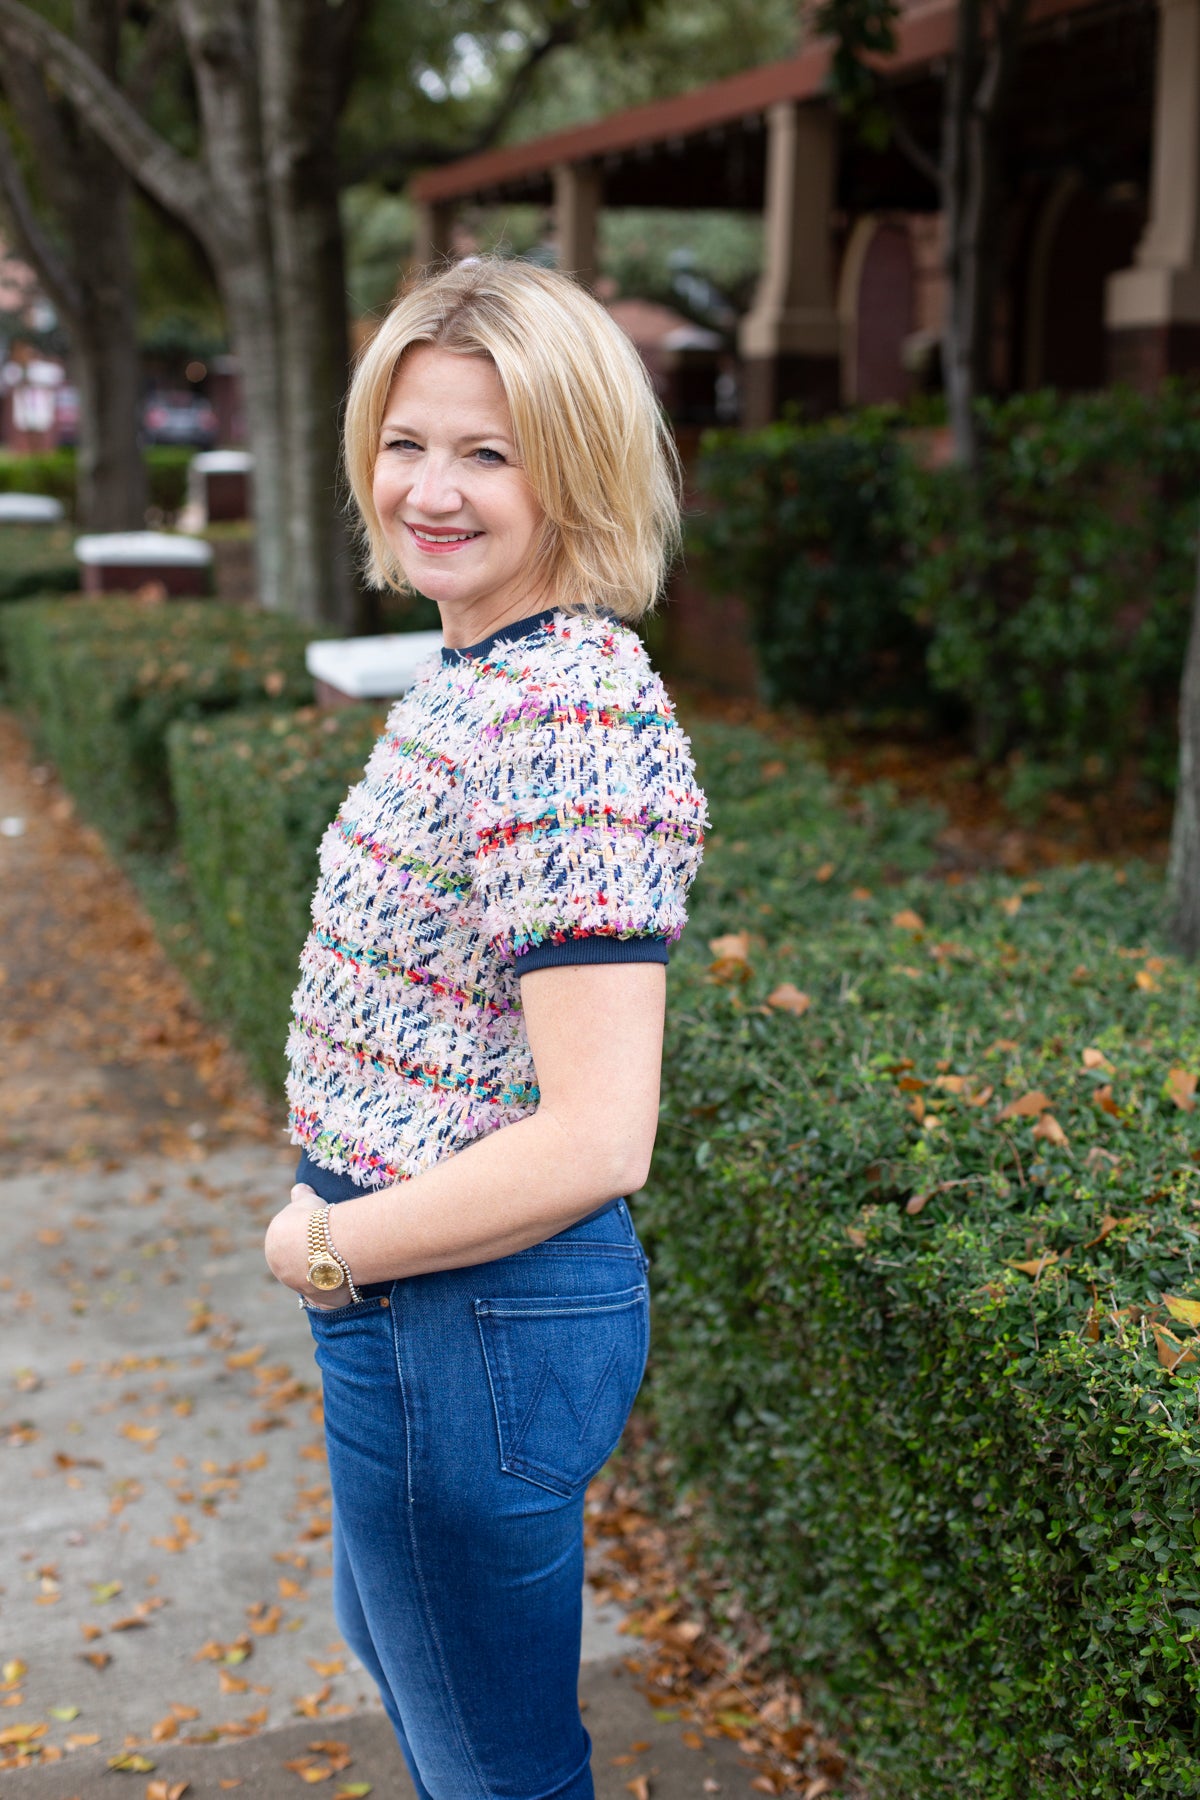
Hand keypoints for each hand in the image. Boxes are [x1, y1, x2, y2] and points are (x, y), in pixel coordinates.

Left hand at [264, 1184, 349, 1309]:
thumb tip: (299, 1188)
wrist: (321, 1245)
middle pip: (298, 1262)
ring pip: (312, 1279)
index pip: (289, 1241)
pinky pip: (327, 1296)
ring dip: (324, 1273)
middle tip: (334, 1247)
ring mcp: (297, 1285)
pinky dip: (336, 1291)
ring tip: (344, 1261)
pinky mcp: (317, 1298)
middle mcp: (279, 1267)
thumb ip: (301, 1195)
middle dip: (312, 1256)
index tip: (322, 1232)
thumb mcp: (306, 1200)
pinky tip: (347, 1283)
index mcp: (274, 1244)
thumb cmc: (312, 1220)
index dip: (307, 1235)